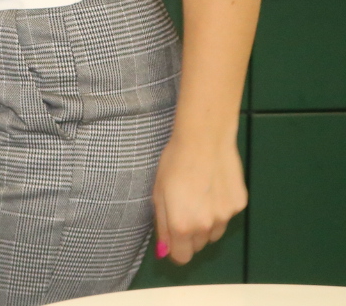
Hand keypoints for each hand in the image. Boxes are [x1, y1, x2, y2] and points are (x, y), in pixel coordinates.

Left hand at [153, 132, 246, 263]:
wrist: (204, 141)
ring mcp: (226, 216)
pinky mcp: (240, 205)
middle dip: (189, 235)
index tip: (172, 238)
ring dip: (206, 223)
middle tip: (183, 209)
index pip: (182, 257)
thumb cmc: (173, 163)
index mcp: (182, 225)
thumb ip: (162, 224)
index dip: (175, 250)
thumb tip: (165, 250)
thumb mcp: (158, 193)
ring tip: (199, 196)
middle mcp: (206, 226)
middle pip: (198, 245)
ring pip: (214, 233)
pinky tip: (214, 186)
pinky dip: (220, 208)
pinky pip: (227, 215)